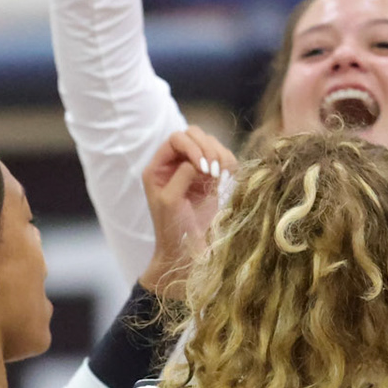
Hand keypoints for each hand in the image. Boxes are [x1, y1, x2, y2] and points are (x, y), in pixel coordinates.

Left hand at [138, 126, 228, 298]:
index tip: (203, 167)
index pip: (176, 139)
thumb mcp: (170, 201)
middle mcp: (174, 164)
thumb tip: (199, 160)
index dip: (192, 146)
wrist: (187, 252)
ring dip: (220, 154)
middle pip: (194, 135)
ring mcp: (193, 170)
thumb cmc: (173, 229)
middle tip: (214, 171)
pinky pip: (223, 158)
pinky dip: (229, 162)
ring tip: (223, 175)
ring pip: (210, 143)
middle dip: (208, 148)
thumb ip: (182, 175)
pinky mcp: (210, 179)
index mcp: (158, 168)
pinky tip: (229, 175)